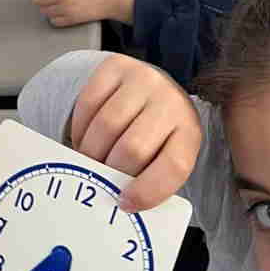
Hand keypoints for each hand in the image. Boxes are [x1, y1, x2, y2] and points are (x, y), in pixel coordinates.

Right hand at [70, 54, 201, 209]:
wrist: (154, 90)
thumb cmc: (157, 136)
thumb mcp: (163, 157)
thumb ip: (148, 180)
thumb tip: (119, 204)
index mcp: (189, 132)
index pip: (174, 166)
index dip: (148, 190)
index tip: (125, 203)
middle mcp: (171, 100)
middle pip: (133, 148)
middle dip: (111, 171)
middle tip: (101, 180)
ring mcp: (144, 79)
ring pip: (107, 126)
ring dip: (91, 152)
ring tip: (91, 160)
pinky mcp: (116, 66)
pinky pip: (88, 102)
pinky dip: (80, 128)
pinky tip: (84, 138)